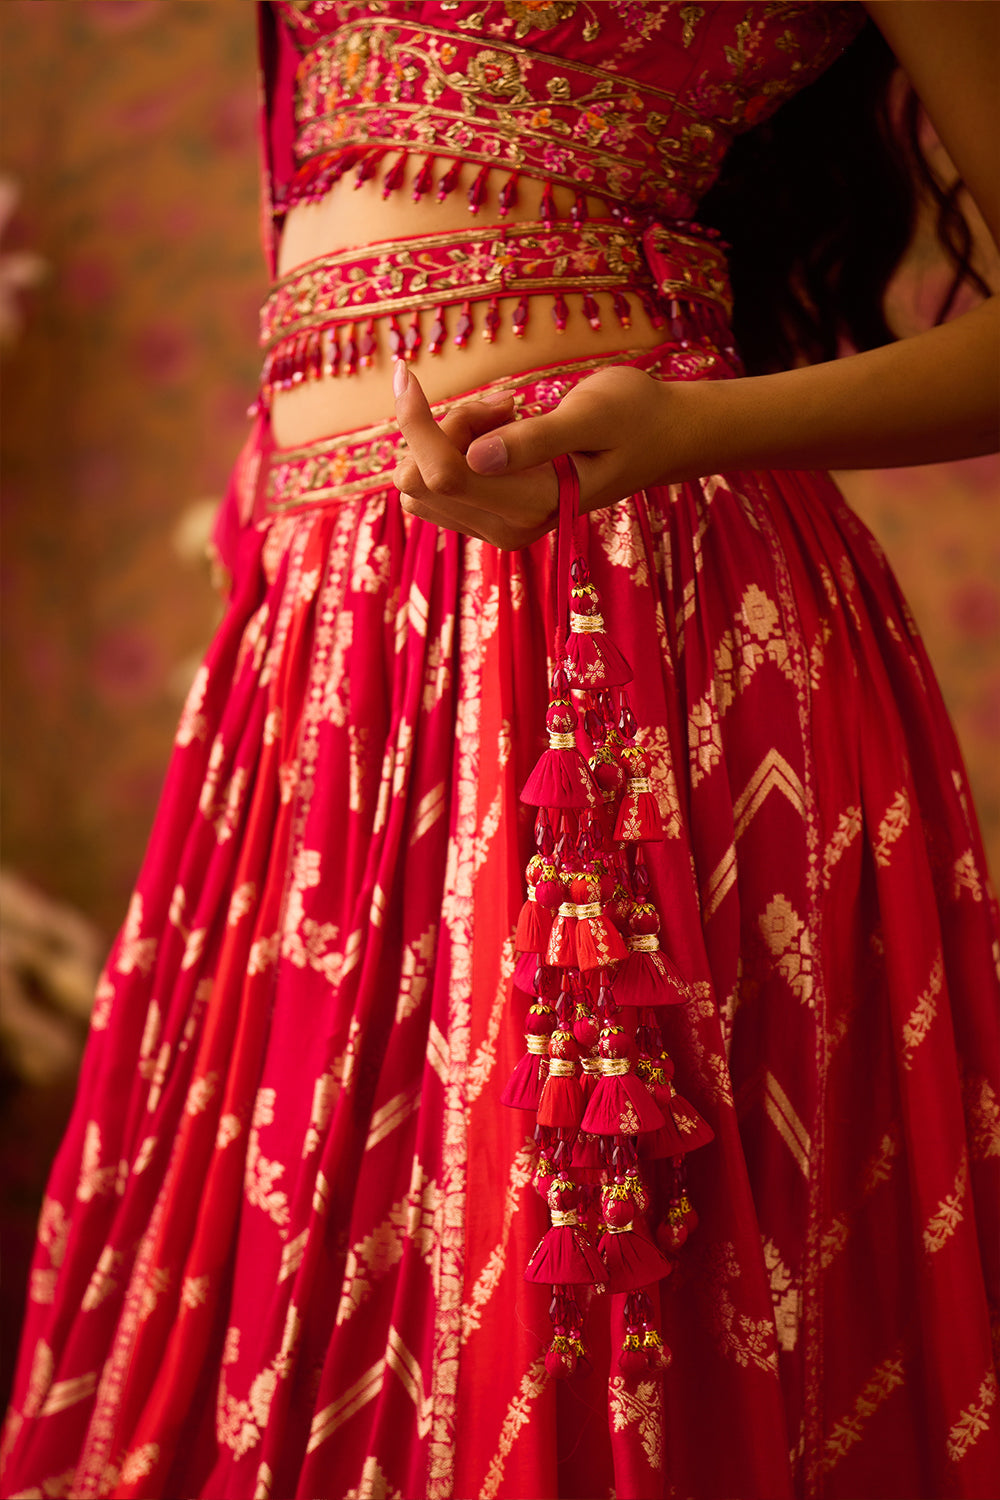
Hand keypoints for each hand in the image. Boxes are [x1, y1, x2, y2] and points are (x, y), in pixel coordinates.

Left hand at [392, 361, 686, 550]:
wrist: (660, 438)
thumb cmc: (633, 415)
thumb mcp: (592, 414)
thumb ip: (536, 438)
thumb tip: (477, 457)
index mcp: (532, 507)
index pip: (443, 475)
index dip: (415, 423)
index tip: (406, 371)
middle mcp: (508, 529)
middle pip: (420, 477)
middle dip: (446, 427)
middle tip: (506, 403)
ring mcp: (496, 527)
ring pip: (423, 479)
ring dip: (452, 434)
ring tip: (512, 413)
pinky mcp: (489, 516)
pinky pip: (438, 480)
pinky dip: (457, 444)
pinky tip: (505, 427)